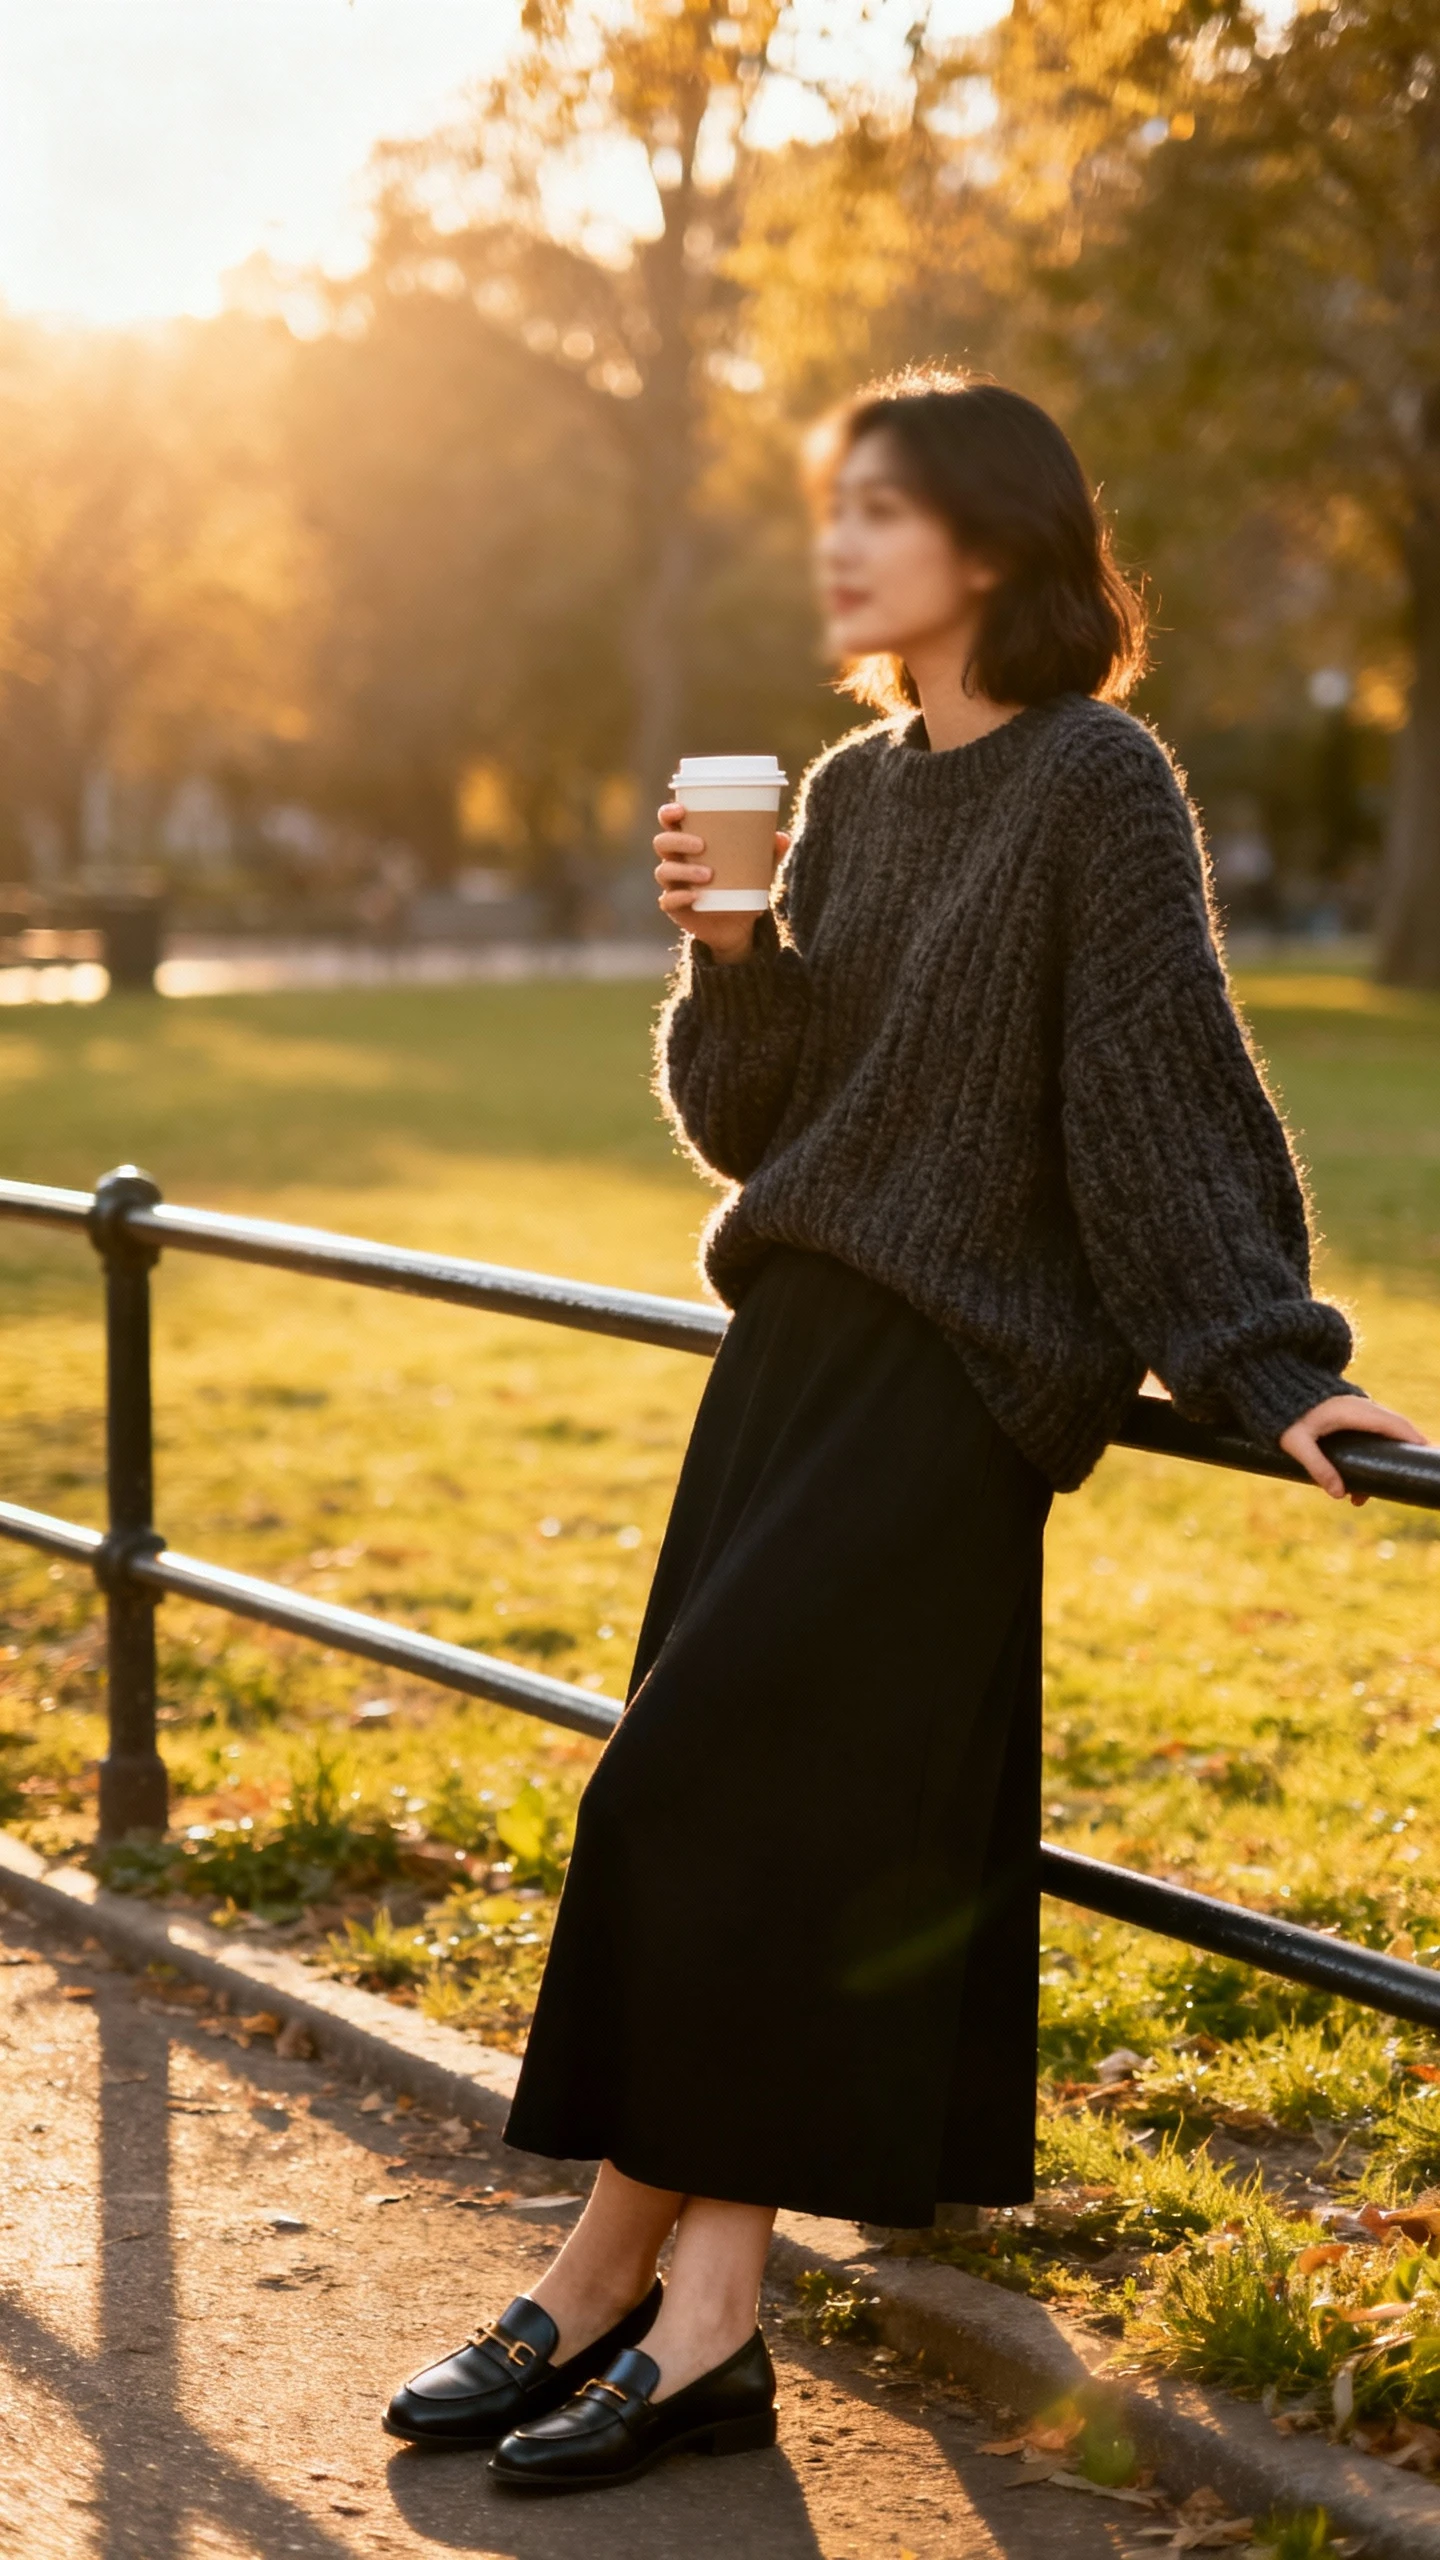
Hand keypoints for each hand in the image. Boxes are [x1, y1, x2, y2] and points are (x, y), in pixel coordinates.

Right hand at [654, 804, 789, 964]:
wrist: (738, 924)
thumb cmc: (742, 884)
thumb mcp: (759, 868)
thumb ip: (770, 853)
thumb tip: (782, 837)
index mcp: (689, 843)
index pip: (670, 822)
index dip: (668, 813)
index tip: (681, 809)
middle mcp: (676, 860)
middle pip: (663, 842)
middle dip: (679, 840)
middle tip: (702, 845)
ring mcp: (673, 884)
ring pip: (664, 871)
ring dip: (684, 869)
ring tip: (709, 874)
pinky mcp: (675, 907)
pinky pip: (668, 901)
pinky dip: (680, 897)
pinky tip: (696, 896)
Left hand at [1279, 1394, 1427, 1502]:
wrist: (1275, 1386)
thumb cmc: (1284, 1414)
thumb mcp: (1297, 1442)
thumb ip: (1317, 1466)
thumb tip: (1339, 1494)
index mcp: (1353, 1411)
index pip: (1393, 1425)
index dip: (1412, 1440)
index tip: (1426, 1454)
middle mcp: (1360, 1407)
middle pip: (1395, 1430)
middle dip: (1402, 1455)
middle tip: (1406, 1480)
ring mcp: (1356, 1409)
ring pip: (1382, 1434)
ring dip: (1380, 1461)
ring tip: (1363, 1497)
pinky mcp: (1349, 1414)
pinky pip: (1370, 1432)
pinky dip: (1372, 1453)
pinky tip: (1356, 1482)